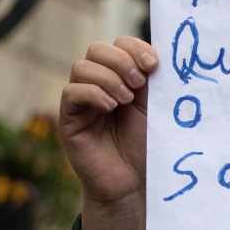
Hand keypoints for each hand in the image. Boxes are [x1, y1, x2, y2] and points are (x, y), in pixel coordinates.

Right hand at [58, 37, 158, 229]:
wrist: (134, 185)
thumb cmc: (147, 148)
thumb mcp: (155, 108)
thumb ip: (153, 81)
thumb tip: (160, 52)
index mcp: (122, 78)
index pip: (119, 44)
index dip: (134, 48)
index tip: (154, 65)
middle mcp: (99, 85)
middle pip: (97, 49)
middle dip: (120, 60)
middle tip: (139, 83)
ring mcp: (82, 101)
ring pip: (82, 67)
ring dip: (108, 78)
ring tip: (126, 101)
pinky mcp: (69, 119)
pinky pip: (71, 92)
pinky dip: (92, 93)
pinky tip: (110, 107)